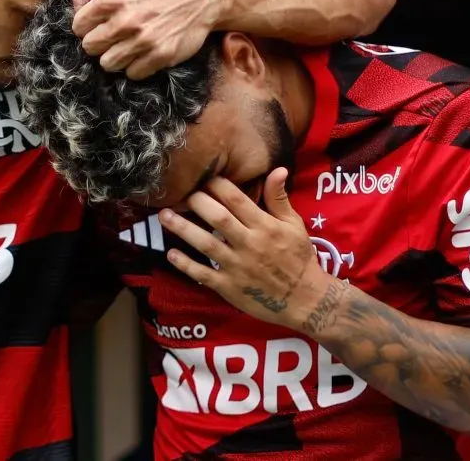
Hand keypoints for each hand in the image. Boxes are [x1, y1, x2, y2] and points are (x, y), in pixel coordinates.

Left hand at [70, 0, 223, 79]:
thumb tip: (75, 5)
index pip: (78, 26)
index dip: (86, 27)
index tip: (97, 26)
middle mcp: (125, 20)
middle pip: (90, 47)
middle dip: (98, 43)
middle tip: (111, 38)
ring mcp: (142, 40)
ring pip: (107, 64)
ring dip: (114, 57)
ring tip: (126, 47)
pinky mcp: (159, 56)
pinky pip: (131, 73)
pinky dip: (135, 66)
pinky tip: (142, 53)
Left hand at [161, 170, 332, 328]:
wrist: (305, 300)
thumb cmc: (298, 258)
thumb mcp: (294, 225)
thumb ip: (279, 198)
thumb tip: (276, 169)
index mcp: (265, 227)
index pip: (237, 199)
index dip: (217, 185)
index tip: (202, 175)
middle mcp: (249, 244)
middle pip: (218, 218)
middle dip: (196, 202)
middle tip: (179, 192)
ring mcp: (237, 267)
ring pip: (206, 244)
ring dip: (183, 229)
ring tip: (163, 216)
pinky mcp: (229, 287)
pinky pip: (203, 274)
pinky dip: (186, 264)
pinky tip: (170, 253)